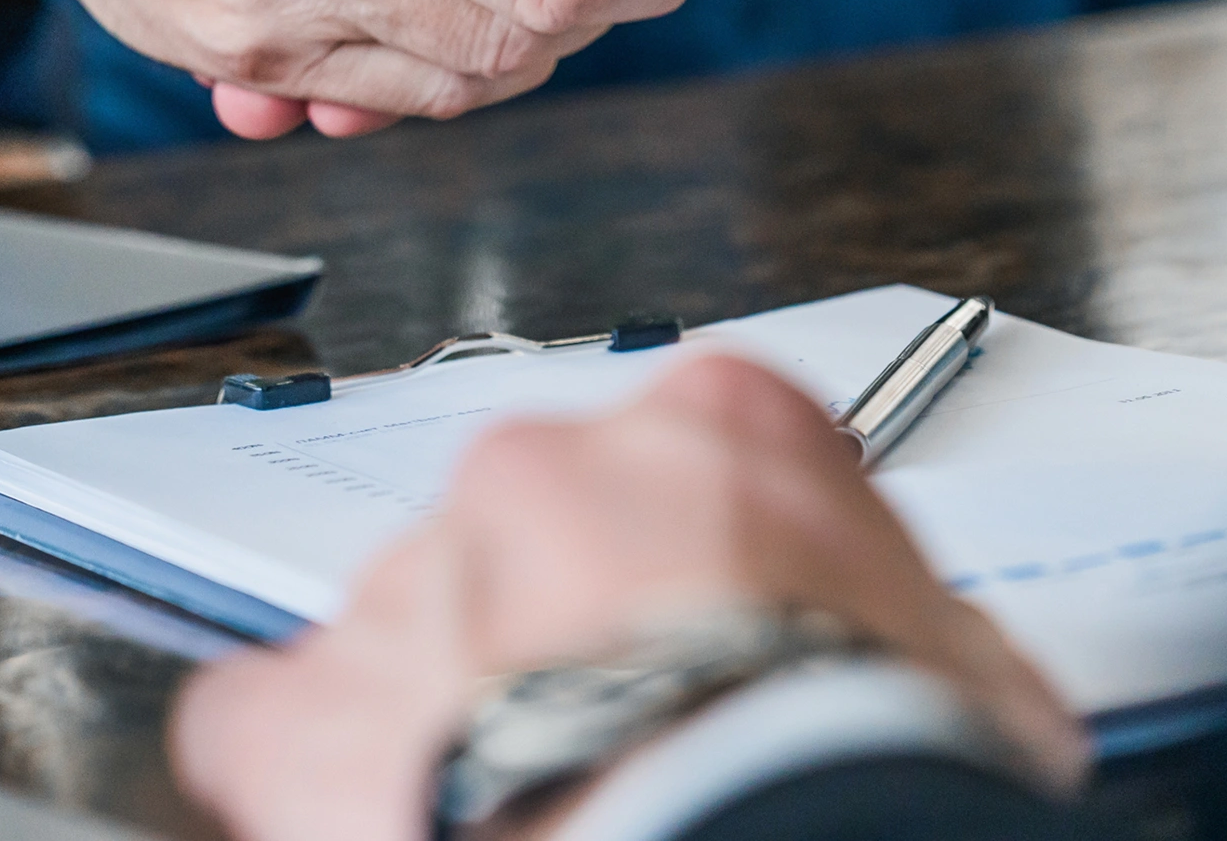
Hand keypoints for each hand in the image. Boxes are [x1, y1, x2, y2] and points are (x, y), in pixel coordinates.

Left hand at [170, 355, 1087, 840]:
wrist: (748, 839)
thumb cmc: (860, 760)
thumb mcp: (960, 668)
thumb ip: (904, 617)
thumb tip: (924, 671)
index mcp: (718, 427)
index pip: (699, 449)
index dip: (706, 555)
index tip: (717, 624)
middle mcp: (555, 468)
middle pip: (543, 529)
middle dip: (572, 628)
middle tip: (624, 740)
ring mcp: (428, 572)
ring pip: (420, 620)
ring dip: (458, 703)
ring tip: (521, 811)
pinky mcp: (323, 700)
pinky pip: (266, 711)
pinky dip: (298, 760)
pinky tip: (362, 808)